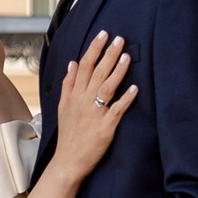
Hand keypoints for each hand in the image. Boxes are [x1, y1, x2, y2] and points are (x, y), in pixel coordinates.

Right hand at [51, 32, 135, 181]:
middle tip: (119, 38)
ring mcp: (94, 114)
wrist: (68, 162)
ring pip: (106, 87)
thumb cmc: (68, 136)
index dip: (94, 49)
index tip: (103, 34)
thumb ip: (68, 84)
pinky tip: (135, 89)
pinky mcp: (105, 128)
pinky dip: (126, 99)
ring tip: (127, 56)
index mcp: (74, 95)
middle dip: (108, 54)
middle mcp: (83, 102)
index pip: (83, 66)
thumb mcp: (62, 107)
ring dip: (117, 71)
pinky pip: (117, 110)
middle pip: (96, 72)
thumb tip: (71, 63)